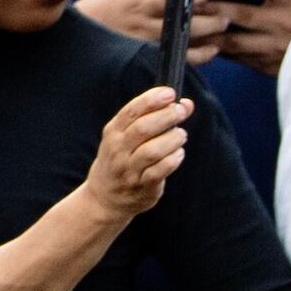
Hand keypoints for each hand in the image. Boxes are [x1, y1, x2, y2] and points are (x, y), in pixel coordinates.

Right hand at [76, 0, 231, 60]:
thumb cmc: (110, 10)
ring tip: (224, 22)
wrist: (81, 39)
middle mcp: (143, 8)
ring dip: (208, 25)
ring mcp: (147, 31)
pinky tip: (214, 49)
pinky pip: (180, 54)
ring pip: (183, 27)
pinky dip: (200, 53)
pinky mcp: (149, 53)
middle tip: (218, 1)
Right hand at [77, 86, 194, 222]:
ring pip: (152, 151)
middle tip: (181, 111)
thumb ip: (154, 118)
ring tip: (181, 135)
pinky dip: (173, 160)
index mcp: (113, 132)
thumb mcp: (127, 136)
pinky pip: (159, 172)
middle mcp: (118, 150)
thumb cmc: (122, 159)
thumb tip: (186, 103)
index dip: (152, 100)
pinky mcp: (142, 188)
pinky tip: (178, 154)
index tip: (170, 93)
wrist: (104, 197)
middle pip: (143, 129)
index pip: (131, 111)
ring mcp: (129, 170)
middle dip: (166, 116)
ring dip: (172, 139)